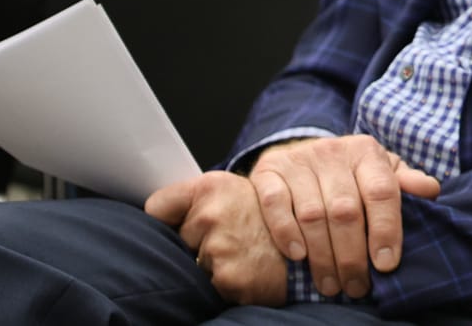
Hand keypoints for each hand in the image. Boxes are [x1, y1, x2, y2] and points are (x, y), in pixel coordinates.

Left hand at [146, 171, 288, 306]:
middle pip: (176, 240)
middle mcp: (212, 213)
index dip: (167, 219)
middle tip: (234, 240)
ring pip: (193, 264)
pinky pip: (210, 285)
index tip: (177, 224)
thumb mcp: (239, 190)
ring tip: (245, 256)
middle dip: (197, 245)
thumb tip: (156, 212)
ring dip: (213, 266)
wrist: (315, 245)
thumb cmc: (273, 220)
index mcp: (212, 186)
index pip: (157, 206)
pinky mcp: (228, 278)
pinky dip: (225, 285)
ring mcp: (219, 246)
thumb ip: (200, 198)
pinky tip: (248, 272)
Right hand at [249, 135, 440, 298]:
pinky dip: (286, 233)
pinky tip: (298, 257)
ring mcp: (299, 161)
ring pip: (312, 214)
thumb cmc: (351, 172)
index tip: (387, 264)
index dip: (386, 229)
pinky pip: (275, 205)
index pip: (381, 191)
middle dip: (352, 255)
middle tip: (357, 286)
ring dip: (322, 256)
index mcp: (366, 152)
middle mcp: (332, 152)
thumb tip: (432, 191)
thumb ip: (404, 182)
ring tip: (331, 285)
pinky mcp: (269, 171)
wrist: (303, 151)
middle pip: (346, 210)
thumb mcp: (381, 170)